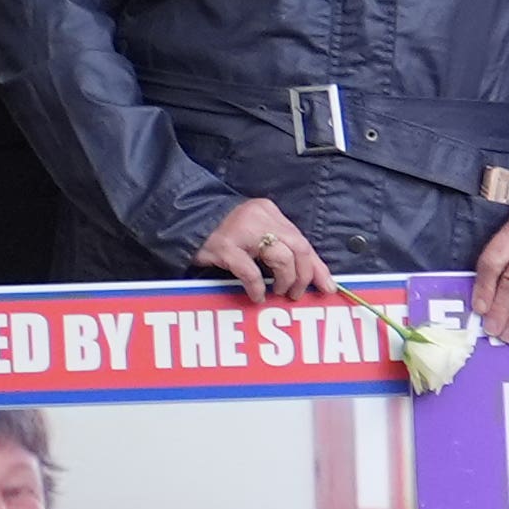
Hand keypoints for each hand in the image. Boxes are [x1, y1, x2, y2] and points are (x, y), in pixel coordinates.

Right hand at [198, 197, 331, 300]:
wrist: (181, 220)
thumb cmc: (222, 231)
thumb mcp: (254, 232)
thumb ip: (278, 246)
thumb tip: (308, 274)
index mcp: (269, 212)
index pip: (303, 240)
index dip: (317, 266)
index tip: (327, 287)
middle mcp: (259, 218)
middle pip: (298, 248)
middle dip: (303, 276)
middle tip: (296, 293)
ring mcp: (241, 232)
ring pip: (281, 259)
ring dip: (285, 281)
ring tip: (278, 292)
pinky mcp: (224, 247)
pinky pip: (251, 272)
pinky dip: (258, 287)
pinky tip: (257, 295)